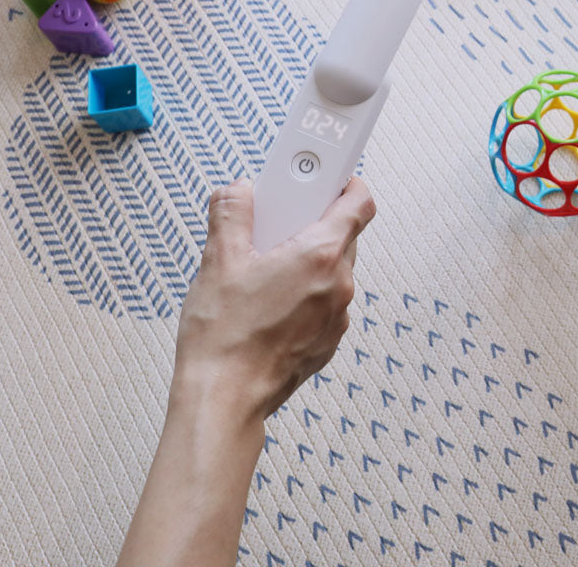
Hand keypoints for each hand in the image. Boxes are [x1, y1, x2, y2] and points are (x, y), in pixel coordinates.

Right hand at [170, 176, 374, 424]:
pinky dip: (307, 291)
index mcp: (320, 255)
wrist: (223, 400)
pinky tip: (270, 300)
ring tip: (267, 266)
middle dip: (314, 222)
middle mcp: (339, 284)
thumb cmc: (224, 337)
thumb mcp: (218, 260)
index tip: (326, 176)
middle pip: (344, 234)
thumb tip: (238, 192)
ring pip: (333, 269)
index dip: (346, 184)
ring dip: (309, 259)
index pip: (359, 203)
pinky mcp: (328, 341)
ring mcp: (337, 316)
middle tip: (279, 222)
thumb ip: (232, 213)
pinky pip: (326, 300)